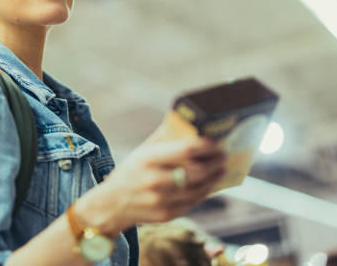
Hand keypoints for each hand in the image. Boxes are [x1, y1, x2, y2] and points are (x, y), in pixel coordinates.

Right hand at [80, 135, 224, 234]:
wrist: (112, 204)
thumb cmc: (132, 170)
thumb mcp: (143, 150)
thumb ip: (165, 136)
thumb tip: (191, 122)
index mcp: (148, 158)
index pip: (186, 150)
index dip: (206, 145)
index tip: (218, 141)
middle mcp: (154, 180)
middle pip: (196, 171)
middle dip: (215, 163)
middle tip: (224, 155)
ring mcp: (160, 200)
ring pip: (198, 189)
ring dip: (214, 178)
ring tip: (221, 169)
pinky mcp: (166, 215)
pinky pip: (193, 202)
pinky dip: (204, 192)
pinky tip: (209, 184)